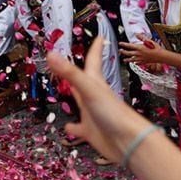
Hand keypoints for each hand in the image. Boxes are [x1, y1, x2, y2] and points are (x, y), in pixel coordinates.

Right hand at [48, 37, 136, 163]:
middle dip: (79, 70)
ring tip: (66, 91)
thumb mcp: (89, 89)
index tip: (99, 37)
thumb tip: (51, 54)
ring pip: (81, 102)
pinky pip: (79, 128)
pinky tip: (68, 127)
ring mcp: (93, 114)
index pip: (94, 60)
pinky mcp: (92, 131)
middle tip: (73, 61)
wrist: (129, 142)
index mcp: (95, 83)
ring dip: (74, 96)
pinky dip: (72, 127)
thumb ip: (69, 72)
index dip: (96, 48)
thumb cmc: (114, 113)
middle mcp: (94, 96)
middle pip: (84, 79)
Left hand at [119, 35, 163, 64]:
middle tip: (120, 51)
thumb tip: (136, 34)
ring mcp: (141, 59)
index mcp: (139, 48)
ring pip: (132, 60)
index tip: (120, 43)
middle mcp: (139, 54)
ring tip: (124, 60)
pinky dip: (135, 63)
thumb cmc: (156, 48)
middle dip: (123, 52)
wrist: (161, 56)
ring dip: (127, 59)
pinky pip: (137, 63)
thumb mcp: (149, 41)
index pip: (129, 46)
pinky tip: (134, 62)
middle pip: (128, 53)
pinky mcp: (144, 62)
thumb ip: (141, 37)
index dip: (124, 44)